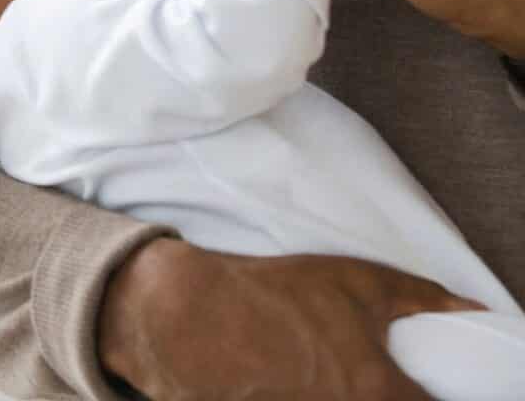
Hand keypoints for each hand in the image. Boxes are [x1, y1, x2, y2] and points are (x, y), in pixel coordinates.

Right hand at [98, 238, 483, 399]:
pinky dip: (300, 390)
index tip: (417, 381)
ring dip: (333, 387)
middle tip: (356, 365)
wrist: (197, 319)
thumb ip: (420, 297)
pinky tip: (284, 371)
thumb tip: (472, 309)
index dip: (427, 393)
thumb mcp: (356, 281)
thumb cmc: (280, 295)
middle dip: (377, 388)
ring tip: (311, 365)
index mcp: (378, 392)